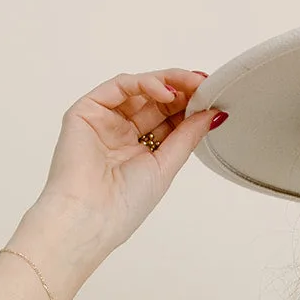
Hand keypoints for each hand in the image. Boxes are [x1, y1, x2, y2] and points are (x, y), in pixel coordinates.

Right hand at [31, 68, 222, 256]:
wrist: (90, 217)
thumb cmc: (123, 205)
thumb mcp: (166, 167)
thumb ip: (187, 137)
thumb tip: (213, 114)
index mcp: (140, 150)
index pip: (168, 119)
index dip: (190, 106)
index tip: (213, 97)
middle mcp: (121, 133)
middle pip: (155, 100)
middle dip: (183, 90)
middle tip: (206, 86)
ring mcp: (104, 121)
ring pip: (138, 88)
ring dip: (168, 83)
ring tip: (192, 86)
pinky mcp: (87, 111)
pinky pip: (118, 87)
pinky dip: (144, 84)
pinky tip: (166, 93)